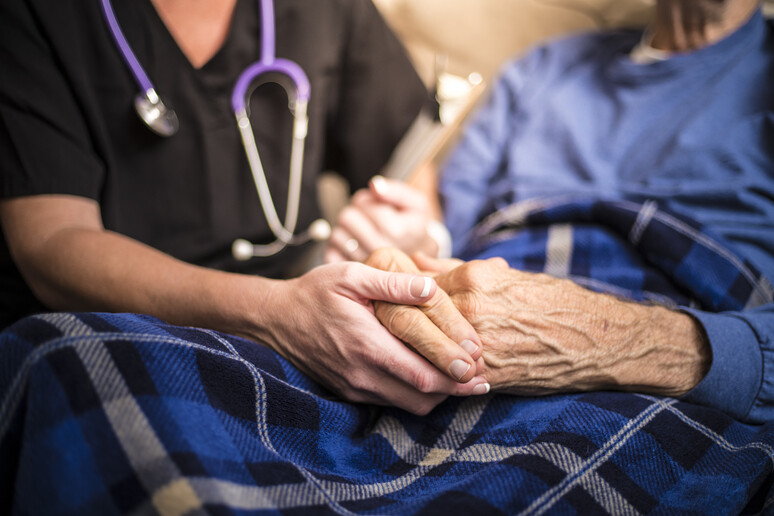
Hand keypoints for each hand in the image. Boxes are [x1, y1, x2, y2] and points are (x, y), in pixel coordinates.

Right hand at [249, 261, 489, 414]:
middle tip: (481, 379)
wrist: (275, 320)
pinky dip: (415, 394)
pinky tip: (428, 377)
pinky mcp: (349, 393)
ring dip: (437, 395)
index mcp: (367, 346)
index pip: (423, 374)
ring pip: (408, 405)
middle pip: (422, 397)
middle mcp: (362, 375)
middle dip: (455, 390)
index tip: (480, 368)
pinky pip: (391, 402)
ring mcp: (355, 388)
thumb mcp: (352, 275)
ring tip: (461, 379)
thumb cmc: (316, 292)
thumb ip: (394, 283)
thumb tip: (431, 288)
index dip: (456, 376)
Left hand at [325, 176, 437, 262]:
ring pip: (337, 235)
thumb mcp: (416, 205)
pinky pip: (331, 253)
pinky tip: (355, 246)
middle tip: (368, 219)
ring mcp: (365, 264)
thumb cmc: (414, 228)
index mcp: (396, 230)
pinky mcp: (353, 274)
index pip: (362, 203)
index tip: (378, 206)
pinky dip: (339, 247)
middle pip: (346, 218)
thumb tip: (374, 186)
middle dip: (355, 213)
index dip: (367, 200)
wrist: (419, 263)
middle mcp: (380, 249)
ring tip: (362, 233)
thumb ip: (396, 191)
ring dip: (346, 230)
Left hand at [378, 253, 710, 397]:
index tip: (370, 295)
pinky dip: (424, 376)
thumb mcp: (503, 275)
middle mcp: (471, 311)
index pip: (412, 284)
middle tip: (360, 326)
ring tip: (376, 352)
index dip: (388, 291)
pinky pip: (443, 378)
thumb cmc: (552, 301)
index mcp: (474, 280)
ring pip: (418, 350)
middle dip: (378, 321)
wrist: (596, 339)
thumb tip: (416, 261)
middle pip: (405, 317)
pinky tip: (409, 375)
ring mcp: (478, 346)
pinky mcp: (488, 376)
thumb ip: (455, 269)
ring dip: (395, 351)